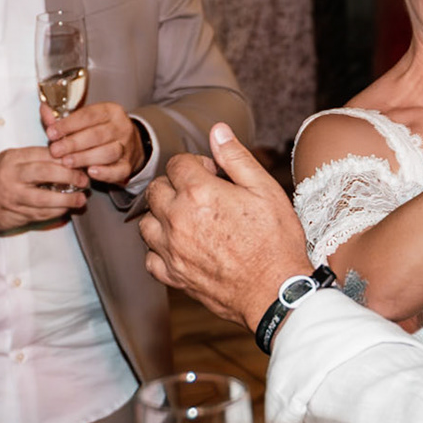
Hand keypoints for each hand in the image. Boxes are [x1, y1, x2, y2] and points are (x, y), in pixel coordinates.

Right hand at [0, 146, 86, 232]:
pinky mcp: (15, 215)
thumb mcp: (13, 158)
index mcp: (12, 159)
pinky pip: (41, 215)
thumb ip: (38, 155)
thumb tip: (68, 153)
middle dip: (69, 176)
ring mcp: (13, 198)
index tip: (80, 160)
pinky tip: (66, 208)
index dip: (66, 158)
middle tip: (83, 180)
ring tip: (80, 199)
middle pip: (46, 173)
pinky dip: (56, 212)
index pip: (44, 154)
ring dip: (67, 200)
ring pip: (45, 199)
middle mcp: (11, 177)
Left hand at [43, 101, 144, 184]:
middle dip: (73, 143)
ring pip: (108, 152)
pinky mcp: (128, 165)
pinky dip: (105, 173)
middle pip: (98, 135)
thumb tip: (44, 110)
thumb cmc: (98, 131)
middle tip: (55, 151)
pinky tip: (90, 172)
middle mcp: (122, 127)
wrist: (125, 145)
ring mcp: (127, 147)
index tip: (51, 133)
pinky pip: (119, 170)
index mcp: (110, 111)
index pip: (89, 115)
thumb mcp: (83, 120)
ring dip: (85, 158)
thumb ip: (62, 117)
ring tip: (67, 162)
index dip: (68, 124)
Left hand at [140, 123, 312, 328]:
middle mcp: (177, 219)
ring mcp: (172, 250)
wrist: (275, 291)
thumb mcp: (265, 189)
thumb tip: (218, 131)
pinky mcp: (173, 276)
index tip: (213, 174)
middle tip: (202, 195)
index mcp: (199, 193)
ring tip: (188, 219)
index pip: (177, 164)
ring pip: (146, 222)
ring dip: (162, 216)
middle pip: (156, 189)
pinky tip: (180, 247)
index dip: (197, 164)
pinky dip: (160, 250)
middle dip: (175, 185)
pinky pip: (150, 258)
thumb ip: (236, 158)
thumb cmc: (276, 241)